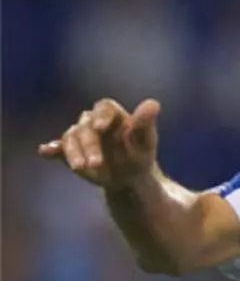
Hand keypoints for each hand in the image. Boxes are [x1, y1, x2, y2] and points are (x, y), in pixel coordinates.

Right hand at [38, 98, 159, 188]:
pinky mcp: (70, 150)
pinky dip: (52, 149)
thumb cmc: (140, 154)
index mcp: (113, 115)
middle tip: (97, 164)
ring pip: (71, 137)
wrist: (129, 177)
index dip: (102, 116)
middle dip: (90, 145)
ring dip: (74, 152)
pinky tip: (45, 151)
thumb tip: (153, 104)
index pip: (105, 107)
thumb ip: (145, 123)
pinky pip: (58, 148)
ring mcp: (81, 136)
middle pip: (86, 126)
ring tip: (82, 168)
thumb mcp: (146, 141)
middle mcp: (93, 122)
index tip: (101, 128)